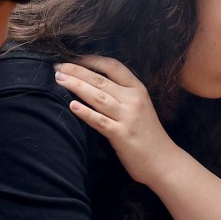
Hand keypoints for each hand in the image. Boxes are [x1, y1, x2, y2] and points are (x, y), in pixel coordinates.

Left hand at [55, 57, 186, 187]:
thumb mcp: (139, 107)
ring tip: (59, 79)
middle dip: (76, 71)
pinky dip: (85, 112)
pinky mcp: (121, 135)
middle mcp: (133, 100)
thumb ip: (122, 94)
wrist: (163, 161)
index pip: (113, 66)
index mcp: (137, 89)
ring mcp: (127, 117)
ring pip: (98, 97)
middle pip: (100, 80)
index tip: (73, 58)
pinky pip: (99, 121)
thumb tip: (93, 83)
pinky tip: (72, 106)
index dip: (92, 60)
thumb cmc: (148, 135)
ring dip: (76, 86)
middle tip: (57, 67)